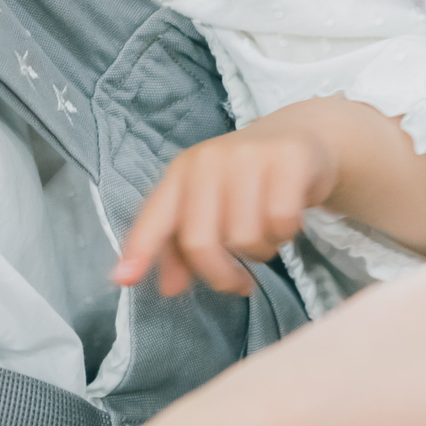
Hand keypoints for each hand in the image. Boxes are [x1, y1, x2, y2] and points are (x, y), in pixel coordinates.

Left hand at [113, 103, 340, 297]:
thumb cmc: (248, 181)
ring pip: (245, 238)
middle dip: (220, 275)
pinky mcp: (288, 159)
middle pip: (200, 241)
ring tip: (266, 236)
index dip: (140, 248)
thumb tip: (170, 288)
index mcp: (182, 172)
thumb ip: (183, 247)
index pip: (156, 216)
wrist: (301, 137)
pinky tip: (287, 222)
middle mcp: (209, 159)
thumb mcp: (211, 206)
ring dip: (261, 252)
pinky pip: (281, 222)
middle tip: (238, 283)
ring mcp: (249, 155)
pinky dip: (286, 234)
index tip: (125, 279)